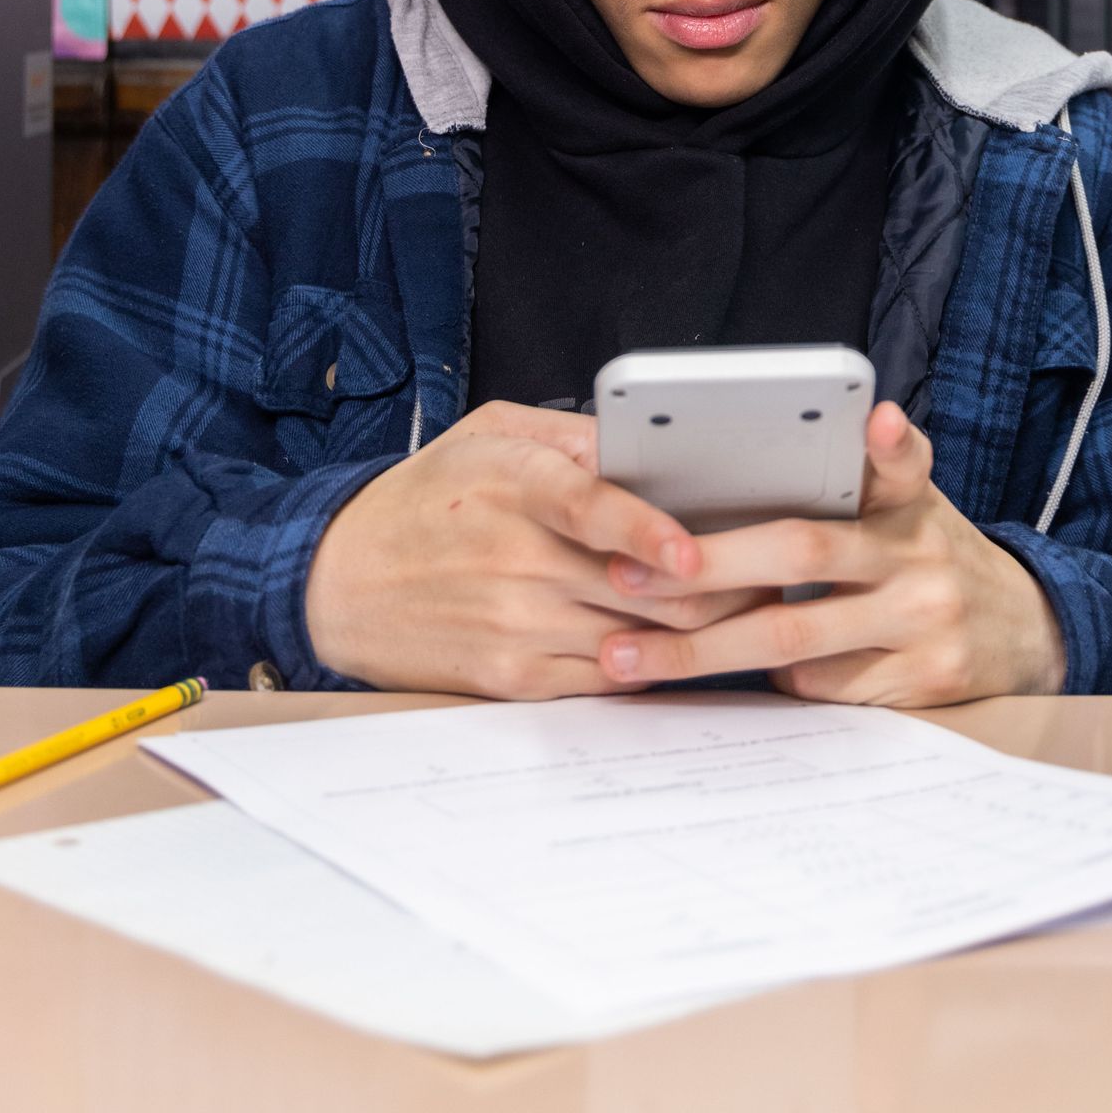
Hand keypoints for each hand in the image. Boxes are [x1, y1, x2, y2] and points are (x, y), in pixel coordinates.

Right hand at [304, 401, 767, 695]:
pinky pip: (606, 678)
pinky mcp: (513, 677)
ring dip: (700, 629)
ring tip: (746, 605)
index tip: (695, 547)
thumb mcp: (489, 435)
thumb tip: (651, 440)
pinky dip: (652, 663)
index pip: (591, 506)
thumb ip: (571, 436)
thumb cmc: (427, 497)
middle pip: (640, 587)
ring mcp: (515, 625)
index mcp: (514, 484)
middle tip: (773, 570)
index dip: (649, 530)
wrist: (338, 580)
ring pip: (638, 638)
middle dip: (718, 584)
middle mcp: (516, 559)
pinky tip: (682, 644)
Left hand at [593, 400, 1067, 707]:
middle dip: (707, 567)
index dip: (890, 441)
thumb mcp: (906, 507)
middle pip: (803, 553)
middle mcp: (922, 556)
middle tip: (628, 575)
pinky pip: (818, 686)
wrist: (1026, 634)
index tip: (877, 420)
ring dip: (702, 647)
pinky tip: (723, 674)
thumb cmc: (925, 559)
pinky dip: (765, 679)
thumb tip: (748, 463)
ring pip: (794, 636)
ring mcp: (925, 623)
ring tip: (628, 653)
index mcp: (910, 501)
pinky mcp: (923, 682)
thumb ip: (852, 481)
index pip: (904, 461)